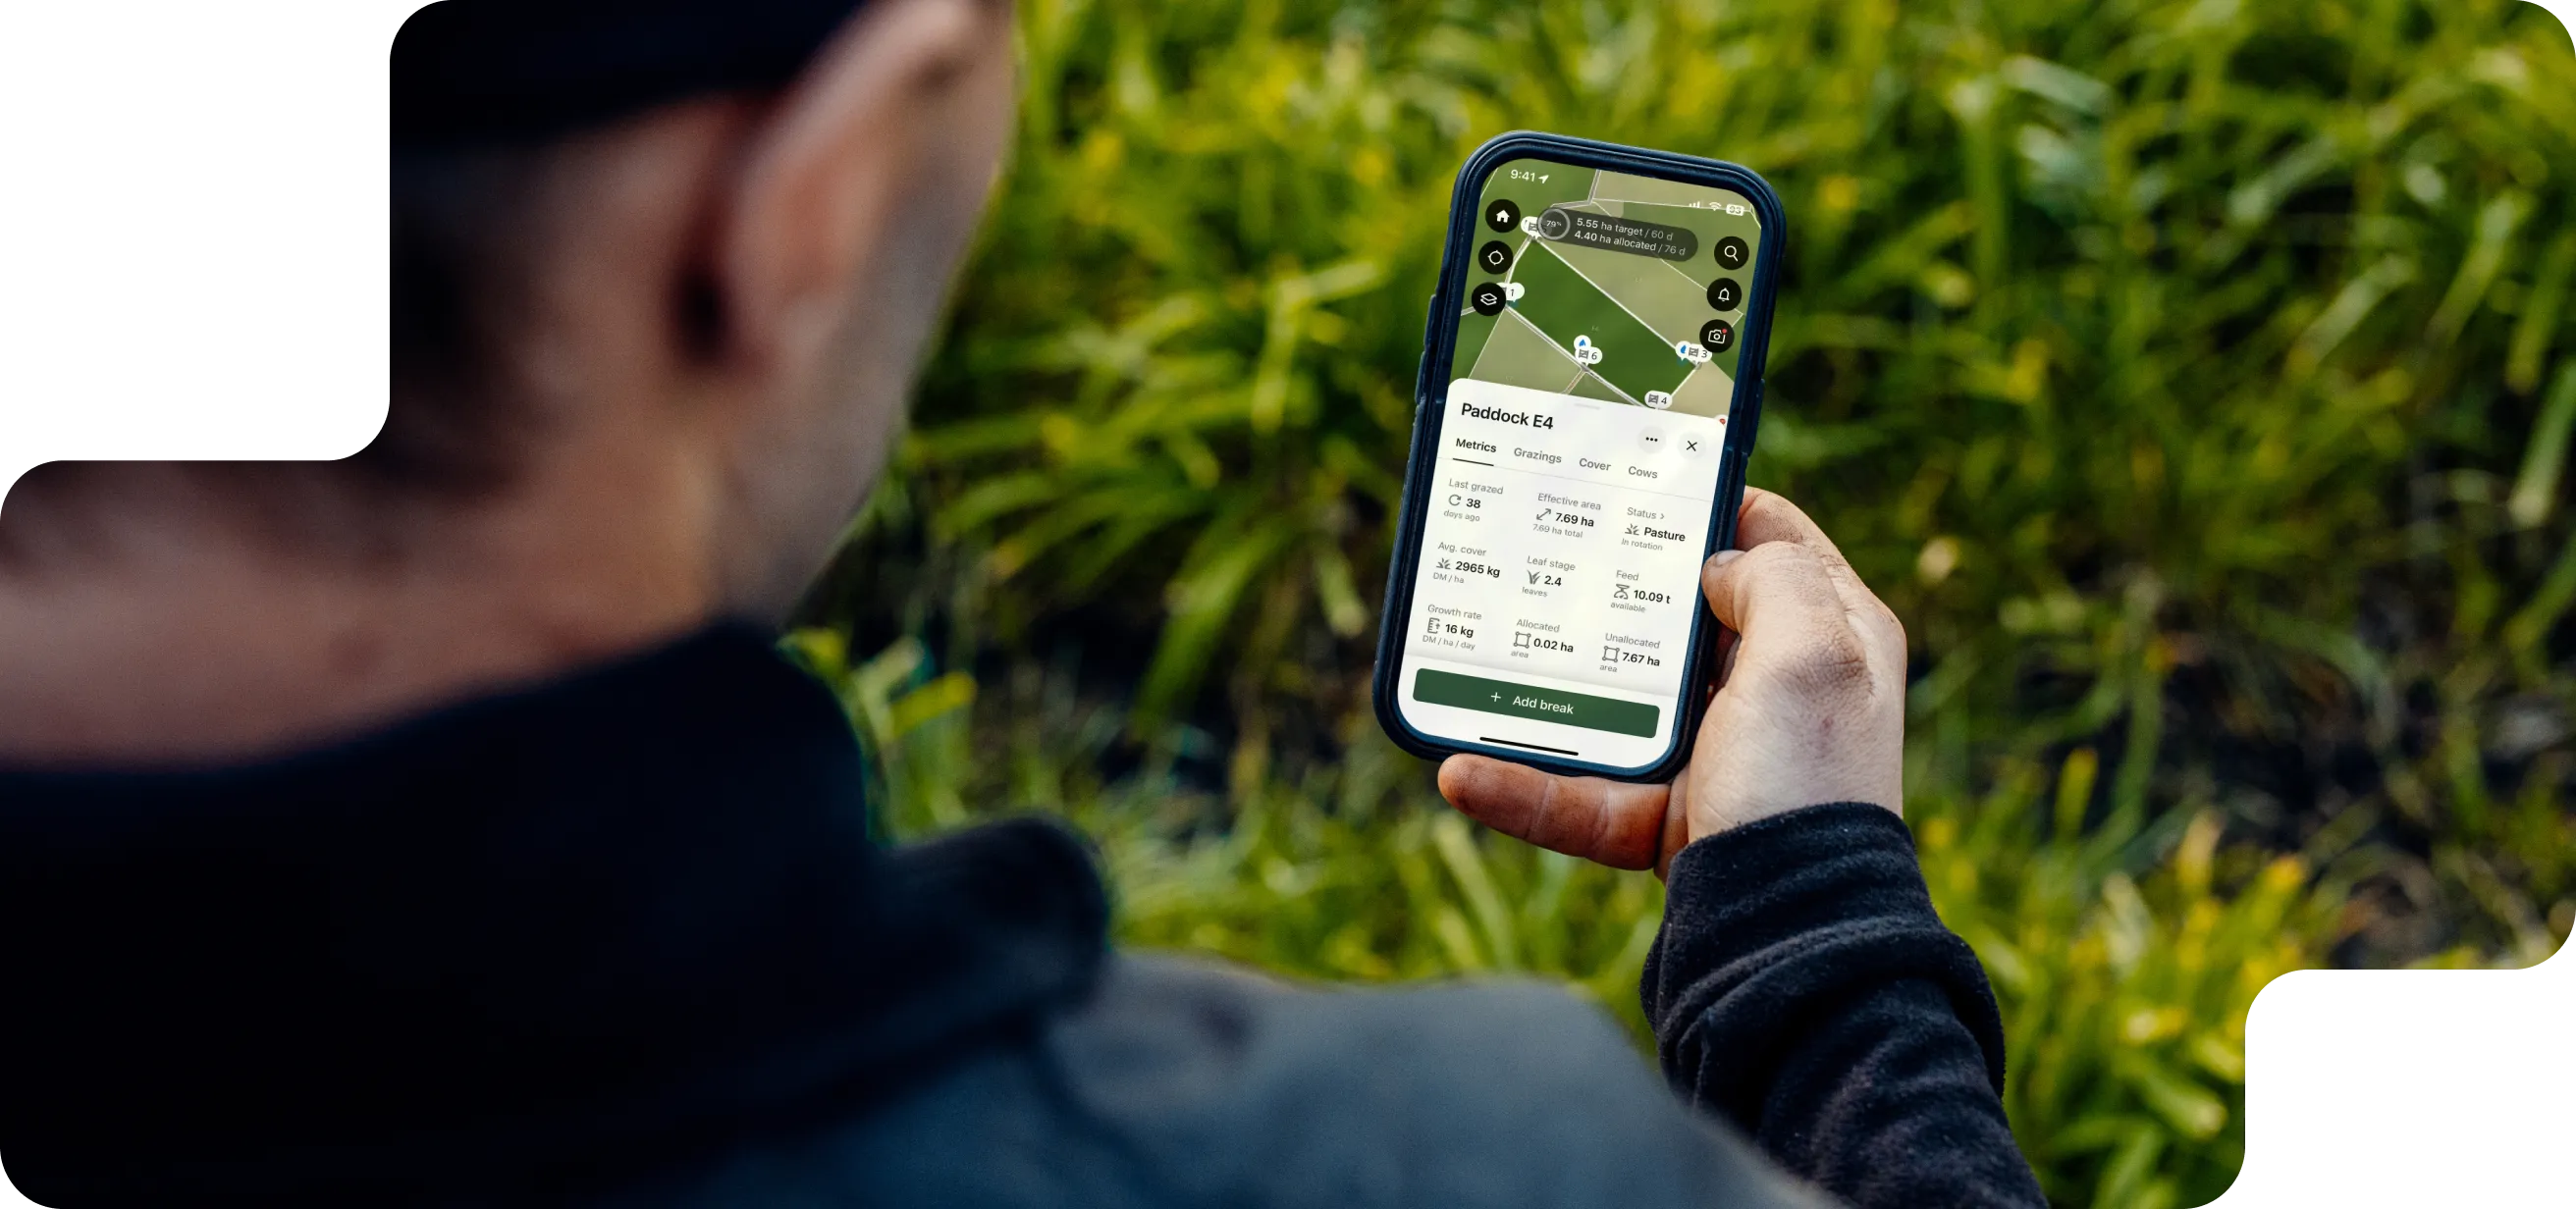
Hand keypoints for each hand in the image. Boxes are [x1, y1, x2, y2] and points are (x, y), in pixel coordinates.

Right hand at [1436, 487, 1906, 877]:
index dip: (1710, 501)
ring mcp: (1721, 759)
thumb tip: (1719, 562)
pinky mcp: (1668, 825)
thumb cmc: (1809, 783)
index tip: (1635, 476)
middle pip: (1679, 618)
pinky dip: (1520, 789)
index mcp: (1833, 637)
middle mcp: (1778, 692)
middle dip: (1606, 591)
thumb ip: (1773, 578)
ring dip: (1543, 694)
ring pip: (1616, 706)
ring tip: (1472, 667)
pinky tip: (1461, 773)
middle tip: (1541, 553)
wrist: (1793, 939)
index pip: (1774, 540)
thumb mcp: (1813, 650)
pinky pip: (1580, 797)